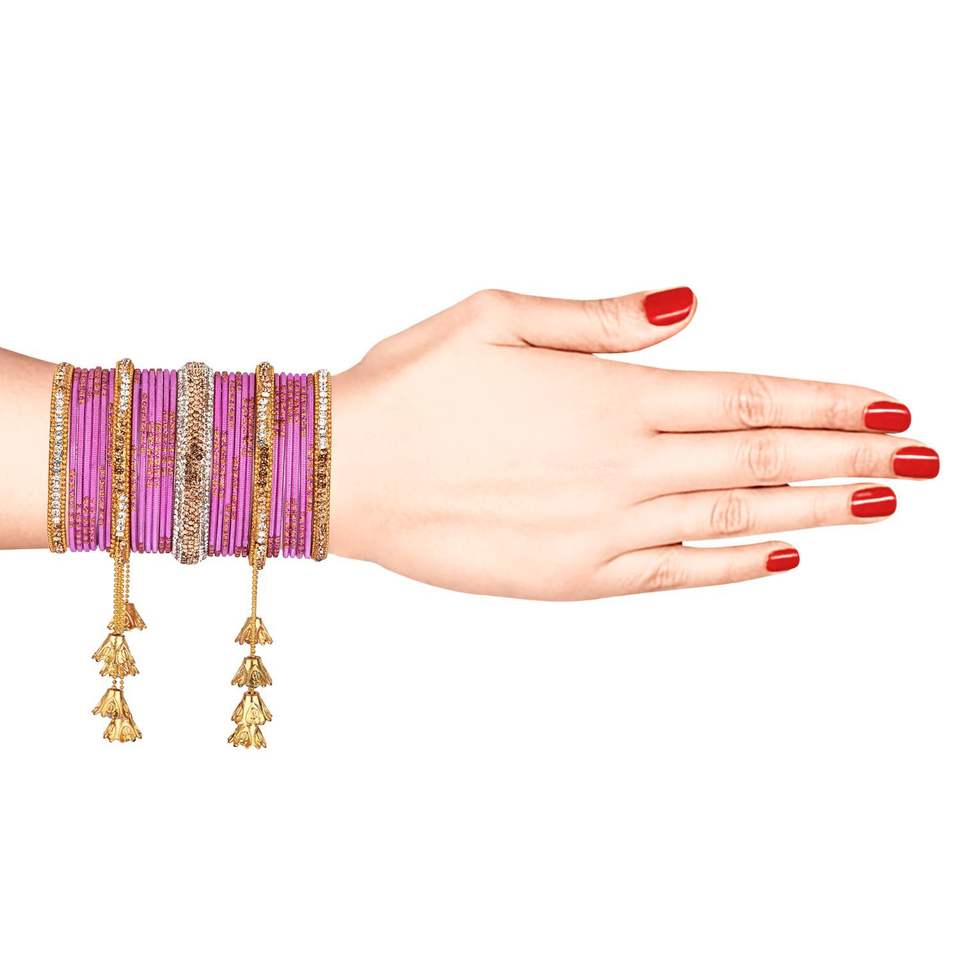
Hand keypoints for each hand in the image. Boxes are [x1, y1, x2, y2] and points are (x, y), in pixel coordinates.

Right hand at [329, 288, 938, 598]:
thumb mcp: (495, 316)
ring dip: (815, 509)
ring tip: (881, 504)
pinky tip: (780, 557)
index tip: (889, 406)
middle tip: (923, 459)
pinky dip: (733, 567)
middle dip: (850, 457)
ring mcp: (602, 530)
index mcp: (609, 398)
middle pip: (761, 462)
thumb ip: (599, 317)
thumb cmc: (410, 387)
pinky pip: (673, 574)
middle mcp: (621, 466)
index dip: (826, 403)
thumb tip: (685, 306)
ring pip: (734, 520)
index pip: (749, 399)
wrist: (344, 472)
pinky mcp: (573, 579)